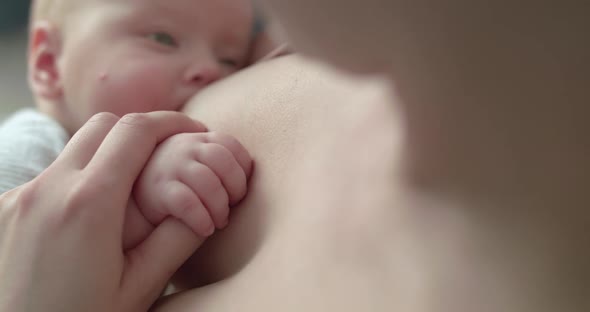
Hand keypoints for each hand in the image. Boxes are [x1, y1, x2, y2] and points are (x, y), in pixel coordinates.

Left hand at [0, 112, 207, 311]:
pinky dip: (80, 178)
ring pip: (74, 150)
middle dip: (142, 130)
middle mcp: (48, 189)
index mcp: (89, 205)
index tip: (194, 128)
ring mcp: (19, 198)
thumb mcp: (139, 288)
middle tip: (169, 148)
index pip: (135, 132)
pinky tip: (91, 215)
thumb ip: (175, 239)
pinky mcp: (4, 210)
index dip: (170, 123)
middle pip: (104, 127)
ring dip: (109, 153)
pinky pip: (51, 177)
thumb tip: (202, 204)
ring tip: (134, 184)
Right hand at [133, 132, 252, 238]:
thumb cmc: (175, 183)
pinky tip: (206, 229)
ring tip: (220, 222)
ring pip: (208, 181)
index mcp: (199, 139)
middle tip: (233, 207)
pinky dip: (202, 217)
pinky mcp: (157, 191)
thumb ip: (219, 163)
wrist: (130, 197)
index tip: (239, 191)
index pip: (231, 145)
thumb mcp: (197, 164)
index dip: (242, 169)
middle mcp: (184, 147)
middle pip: (222, 159)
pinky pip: (187, 202)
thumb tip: (250, 173)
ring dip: (220, 206)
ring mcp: (170, 167)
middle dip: (235, 186)